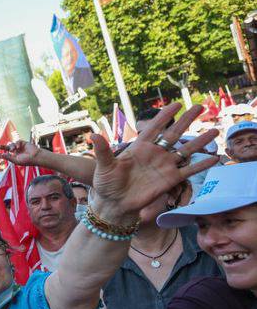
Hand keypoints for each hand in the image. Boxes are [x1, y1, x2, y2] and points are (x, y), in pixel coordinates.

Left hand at [0, 140, 41, 165]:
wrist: (35, 156)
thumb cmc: (26, 160)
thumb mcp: (15, 160)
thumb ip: (8, 157)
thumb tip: (1, 155)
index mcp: (14, 157)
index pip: (5, 155)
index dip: (0, 154)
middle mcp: (16, 152)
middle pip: (7, 148)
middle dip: (3, 147)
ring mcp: (19, 147)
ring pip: (12, 145)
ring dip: (11, 147)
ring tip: (13, 150)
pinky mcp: (23, 143)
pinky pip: (17, 142)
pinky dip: (16, 144)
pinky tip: (18, 147)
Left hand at [90, 103, 217, 221]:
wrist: (115, 204)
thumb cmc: (107, 184)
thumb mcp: (104, 166)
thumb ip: (103, 151)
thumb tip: (93, 136)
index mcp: (139, 148)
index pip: (154, 127)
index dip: (164, 116)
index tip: (176, 104)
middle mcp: (155, 154)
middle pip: (173, 134)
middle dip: (187, 120)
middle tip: (200, 107)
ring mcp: (164, 166)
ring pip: (185, 150)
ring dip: (200, 141)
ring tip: (215, 130)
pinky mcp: (170, 180)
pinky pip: (188, 170)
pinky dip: (201, 165)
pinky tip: (215, 157)